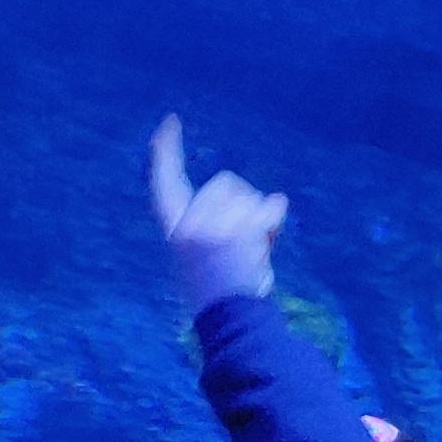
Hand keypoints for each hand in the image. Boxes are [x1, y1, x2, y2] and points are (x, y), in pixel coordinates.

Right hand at [149, 113, 287, 312]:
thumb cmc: (225, 289)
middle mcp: (188, 223)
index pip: (165, 182)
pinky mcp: (237, 232)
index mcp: (176, 228)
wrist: (231, 319)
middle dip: (244, 201)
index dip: (166, 151)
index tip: (171, 122)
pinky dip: (275, 221)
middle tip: (246, 239)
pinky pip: (269, 207)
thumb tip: (276, 200)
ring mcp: (212, 227)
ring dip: (261, 216)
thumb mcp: (209, 253)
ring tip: (253, 249)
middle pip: (226, 182)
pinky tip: (266, 242)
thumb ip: (225, 223)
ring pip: (251, 195)